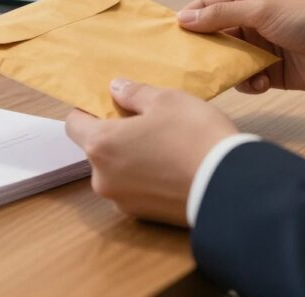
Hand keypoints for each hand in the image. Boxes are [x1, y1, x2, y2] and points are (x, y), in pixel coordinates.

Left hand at [65, 78, 236, 226]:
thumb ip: (134, 93)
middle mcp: (102, 178)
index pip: (73, 124)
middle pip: (97, 149)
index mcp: (100, 145)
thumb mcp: (166, 100)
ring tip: (165, 146)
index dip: (88, 111)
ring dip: (131, 158)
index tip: (110, 105)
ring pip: (116, 171)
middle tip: (147, 123)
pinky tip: (172, 168)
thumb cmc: (195, 135)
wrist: (231, 186)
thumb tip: (116, 88)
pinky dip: (146, 179)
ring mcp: (122, 201)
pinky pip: (135, 190)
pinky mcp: (143, 217)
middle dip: (116, 135)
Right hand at [177, 0, 304, 93]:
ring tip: (237, 73)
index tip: (171, 36)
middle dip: (205, 50)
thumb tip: (183, 19)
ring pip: (228, 60)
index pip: (208, 6)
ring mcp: (261, 47)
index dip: (189, 19)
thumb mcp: (261, 11)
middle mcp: (251, 21)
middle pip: (215, 36)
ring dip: (229, 69)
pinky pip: (246, 78)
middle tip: (190, 63)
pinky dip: (248, 83)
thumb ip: (220, 16)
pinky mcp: (271, 71)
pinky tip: (260, 82)